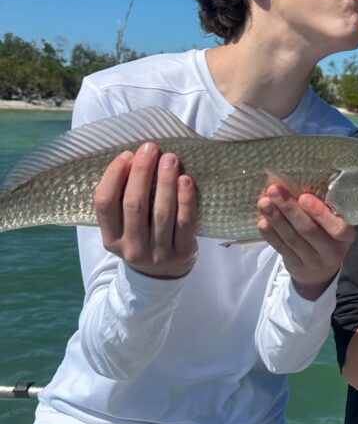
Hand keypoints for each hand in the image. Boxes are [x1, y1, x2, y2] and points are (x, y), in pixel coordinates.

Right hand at [93, 142, 197, 278]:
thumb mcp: (122, 227)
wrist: (162, 275)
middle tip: (150, 148)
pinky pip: (185, 222)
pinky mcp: (183, 252)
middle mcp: (131, 248)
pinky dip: (186, 199)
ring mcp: (158, 254)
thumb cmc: (141, 237)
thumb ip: (122, 200)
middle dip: (142, 172)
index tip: (127, 155)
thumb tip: (133, 158)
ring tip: (170, 158)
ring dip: (165, 181)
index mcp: (110, 239)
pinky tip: (185, 180)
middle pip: (134, 204)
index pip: (105, 203)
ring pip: (161, 212)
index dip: (114, 176)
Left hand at [257, 184, 355, 300]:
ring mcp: (313, 261)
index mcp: (345, 237)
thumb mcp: (333, 226)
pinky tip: (262, 221)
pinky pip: (281, 248)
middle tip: (274, 190)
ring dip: (276, 219)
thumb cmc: (327, 238)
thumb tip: (294, 186)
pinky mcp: (296, 266)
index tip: (304, 197)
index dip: (320, 213)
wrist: (320, 273)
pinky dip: (270, 234)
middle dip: (289, 209)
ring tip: (264, 202)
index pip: (337, 228)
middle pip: (308, 230)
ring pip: (292, 238)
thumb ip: (321, 210)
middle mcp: (331, 252)